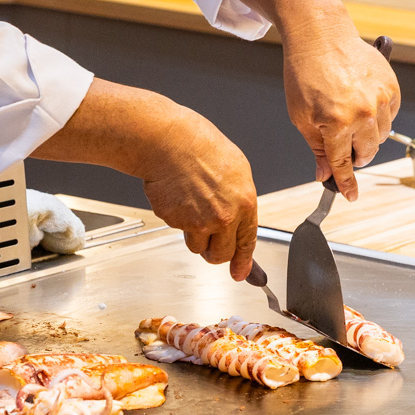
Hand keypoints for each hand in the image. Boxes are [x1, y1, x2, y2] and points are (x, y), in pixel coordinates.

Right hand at [30, 79, 257, 280]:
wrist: (167, 141)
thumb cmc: (200, 146)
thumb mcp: (236, 170)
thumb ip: (239, 201)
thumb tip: (238, 223)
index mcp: (244, 203)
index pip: (246, 242)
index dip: (243, 262)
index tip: (240, 273)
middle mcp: (223, 217)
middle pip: (220, 255)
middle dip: (215, 252)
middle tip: (209, 240)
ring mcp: (197, 221)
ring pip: (197, 246)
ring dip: (194, 234)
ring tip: (191, 205)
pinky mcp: (175, 221)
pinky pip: (178, 230)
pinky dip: (177, 218)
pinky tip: (178, 196)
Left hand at [283, 27, 399, 200]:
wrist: (321, 36)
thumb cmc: (306, 73)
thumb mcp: (301, 117)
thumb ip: (317, 149)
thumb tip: (325, 174)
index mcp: (337, 122)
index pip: (343, 164)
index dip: (346, 184)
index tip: (349, 196)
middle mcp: (364, 113)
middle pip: (366, 154)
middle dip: (354, 156)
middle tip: (341, 146)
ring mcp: (382, 99)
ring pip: (381, 137)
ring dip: (367, 136)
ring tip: (349, 118)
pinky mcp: (392, 87)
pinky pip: (391, 116)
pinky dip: (378, 117)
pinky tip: (361, 104)